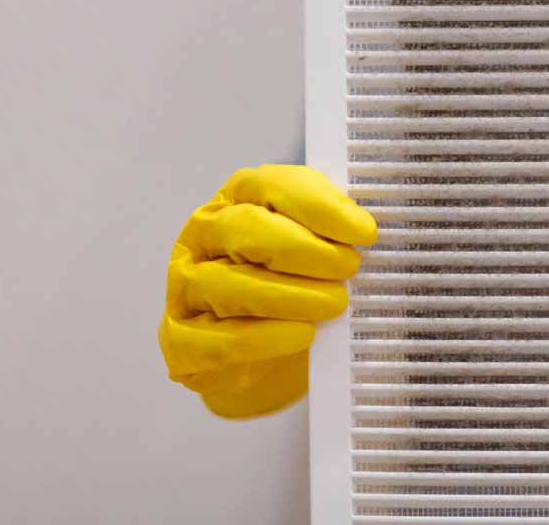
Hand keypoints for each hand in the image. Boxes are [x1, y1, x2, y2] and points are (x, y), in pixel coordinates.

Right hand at [157, 165, 377, 417]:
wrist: (267, 361)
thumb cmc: (294, 288)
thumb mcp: (316, 249)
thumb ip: (334, 231)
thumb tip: (368, 229)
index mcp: (237, 198)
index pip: (273, 186)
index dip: (321, 207)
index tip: (364, 232)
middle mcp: (203, 236)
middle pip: (245, 229)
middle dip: (305, 249)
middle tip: (349, 269)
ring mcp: (185, 287)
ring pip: (228, 284)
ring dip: (289, 295)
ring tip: (334, 304)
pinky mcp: (180, 340)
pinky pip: (215, 340)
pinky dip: (263, 339)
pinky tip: (300, 336)